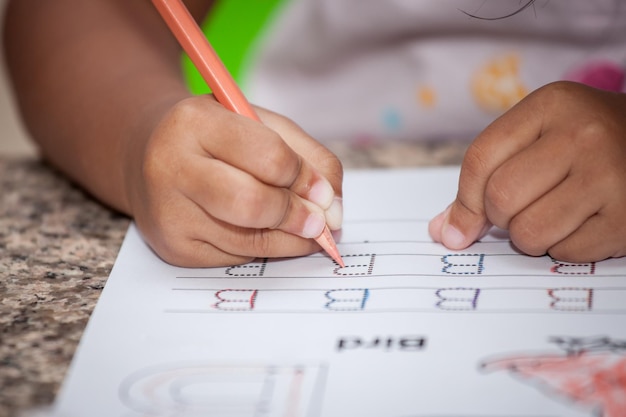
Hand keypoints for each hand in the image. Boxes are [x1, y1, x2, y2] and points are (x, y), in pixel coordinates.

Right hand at [124, 95, 342, 266]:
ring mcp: (168, 213)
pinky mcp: (173, 248)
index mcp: (195, 121)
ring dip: (290, 240)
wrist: (147, 155)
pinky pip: (236, 258)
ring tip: (304, 229)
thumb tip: (333, 208)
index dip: (307, 180)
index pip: (269, 157)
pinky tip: (265, 232)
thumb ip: (307, 156)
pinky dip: (263, 249)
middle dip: (297, 216)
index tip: (325, 194)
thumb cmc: (216, 137)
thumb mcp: (260, 124)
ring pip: (248, 241)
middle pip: (253, 205)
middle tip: (319, 222)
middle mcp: (172, 167)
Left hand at [429, 81, 625, 261]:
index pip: (480, 160)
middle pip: (500, 197)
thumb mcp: (537, 137)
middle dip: (500, 217)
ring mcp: (611, 176)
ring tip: (553, 215)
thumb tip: (442, 231)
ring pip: (528, 231)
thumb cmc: (586, 144)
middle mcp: (583, 135)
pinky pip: (565, 252)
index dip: (464, 201)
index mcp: (551, 105)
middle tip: (522, 209)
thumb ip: (485, 178)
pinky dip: (563, 247)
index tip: (459, 227)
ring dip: (530, 235)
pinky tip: (583, 223)